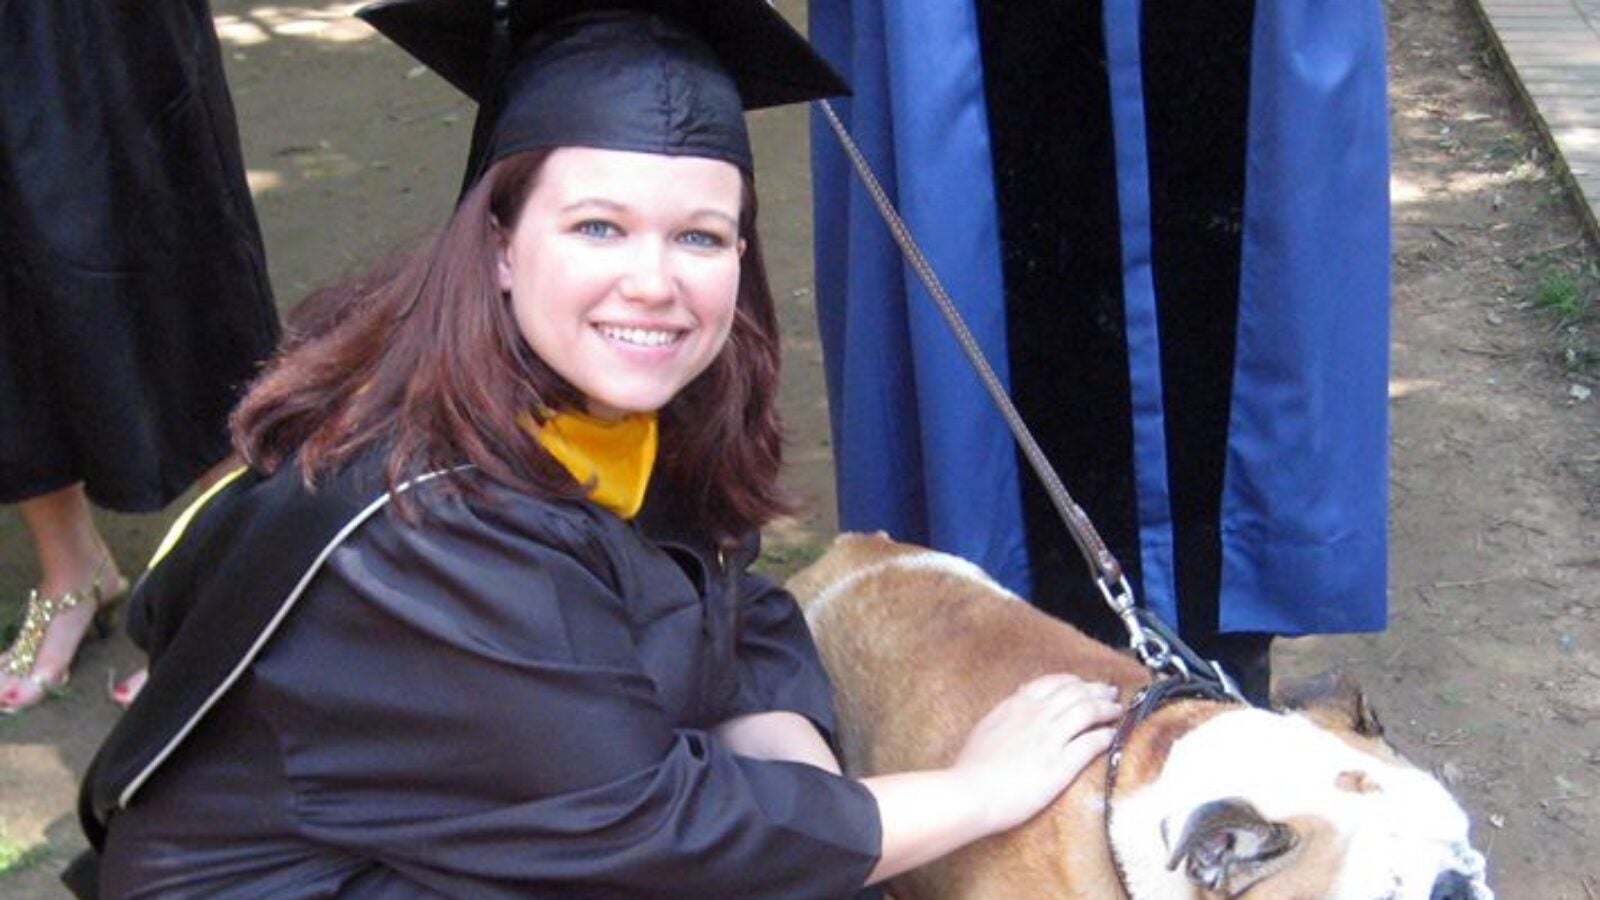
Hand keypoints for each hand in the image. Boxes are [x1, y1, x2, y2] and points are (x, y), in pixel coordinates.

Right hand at [950, 674, 1120, 833]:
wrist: (971, 792)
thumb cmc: (972, 766)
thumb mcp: (986, 726)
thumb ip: (1007, 710)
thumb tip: (1020, 696)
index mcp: (1017, 705)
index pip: (1054, 682)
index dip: (1074, 681)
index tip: (1084, 685)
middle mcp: (1036, 715)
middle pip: (1076, 693)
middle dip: (1097, 690)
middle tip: (1110, 691)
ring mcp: (1050, 738)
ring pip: (1088, 712)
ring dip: (1106, 708)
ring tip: (1117, 710)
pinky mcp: (1061, 764)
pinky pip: (1090, 744)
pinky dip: (1104, 737)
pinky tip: (1112, 737)